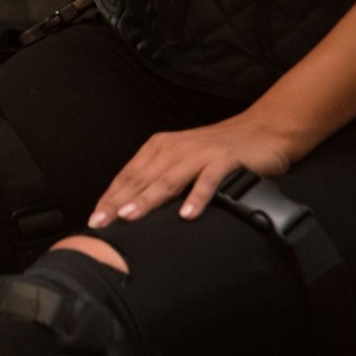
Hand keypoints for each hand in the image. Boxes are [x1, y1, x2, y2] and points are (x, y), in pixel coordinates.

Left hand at [88, 114, 305, 226]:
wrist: (261, 132)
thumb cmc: (217, 153)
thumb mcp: (182, 162)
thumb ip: (160, 180)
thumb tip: (132, 210)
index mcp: (159, 148)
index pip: (128, 175)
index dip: (110, 197)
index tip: (94, 218)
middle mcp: (174, 148)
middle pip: (142, 178)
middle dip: (119, 201)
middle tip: (102, 223)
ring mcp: (199, 154)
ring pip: (168, 179)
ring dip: (148, 199)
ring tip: (131, 217)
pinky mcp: (225, 160)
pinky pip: (209, 180)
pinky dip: (197, 197)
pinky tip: (187, 214)